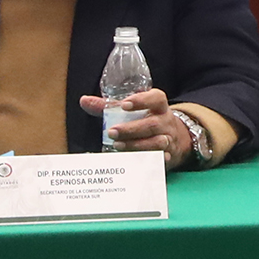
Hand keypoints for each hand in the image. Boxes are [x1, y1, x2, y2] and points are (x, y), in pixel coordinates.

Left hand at [80, 87, 194, 169]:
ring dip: (136, 145)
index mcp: (158, 106)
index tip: (124, 105)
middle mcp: (165, 121)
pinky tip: (136, 160)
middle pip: (152, 124)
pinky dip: (149, 160)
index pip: (156, 98)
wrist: (173, 136)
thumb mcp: (132, 110)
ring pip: (157, 142)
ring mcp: (168, 138)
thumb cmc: (146, 120)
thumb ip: (108, 106)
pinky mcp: (168, 155)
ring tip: (117, 146)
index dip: (141, 101)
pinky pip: (161, 159)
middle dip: (131, 129)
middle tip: (111, 132)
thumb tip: (84, 101)